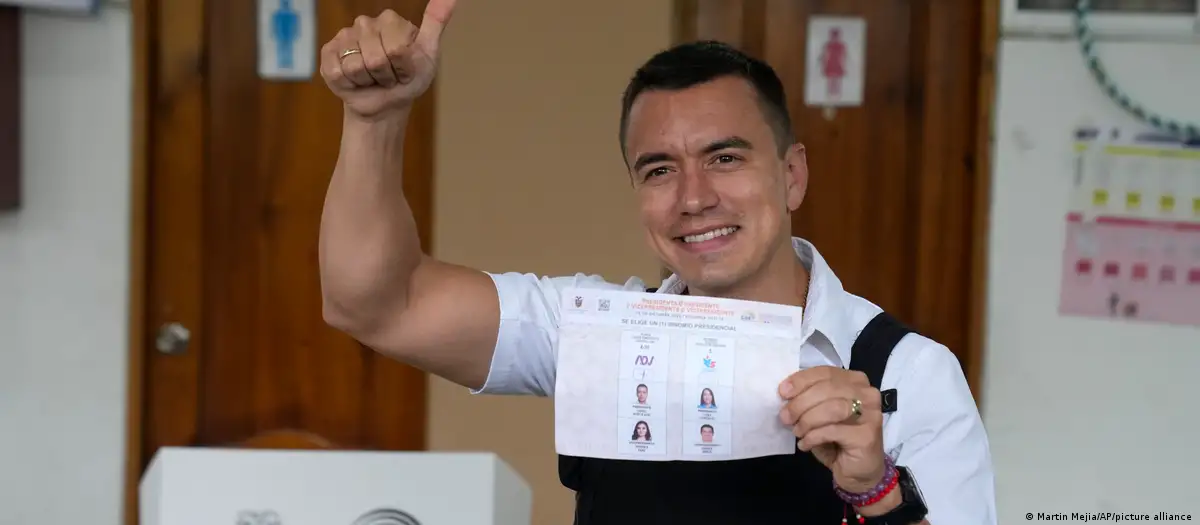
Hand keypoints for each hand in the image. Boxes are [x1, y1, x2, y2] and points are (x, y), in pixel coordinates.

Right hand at [319, 0, 456, 119]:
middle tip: (389, 77)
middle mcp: (365, 23)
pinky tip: (356, 82)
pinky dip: (350, 85)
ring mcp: (345, 37)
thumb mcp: (429, 54)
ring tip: (374, 79)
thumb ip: (436, 22)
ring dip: (369, 82)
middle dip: (386, 76)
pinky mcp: (328, 54)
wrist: (386, 104)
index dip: (403, 68)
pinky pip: (337, 73)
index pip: (397, 50)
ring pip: (355, 67)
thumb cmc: (408, 79)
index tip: (406, 70)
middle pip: (376, 59)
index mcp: (391, 20)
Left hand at [778, 366, 886, 493]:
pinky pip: (832, 431)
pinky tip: (805, 444)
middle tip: (785, 417)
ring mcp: (871, 414)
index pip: (825, 372)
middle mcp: (867, 393)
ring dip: (807, 420)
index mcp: (855, 381)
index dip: (801, 380)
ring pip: (832, 408)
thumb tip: (785, 393)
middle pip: (827, 389)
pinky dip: (813, 437)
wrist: (859, 471)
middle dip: (800, 403)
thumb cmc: (837, 440)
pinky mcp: (867, 435)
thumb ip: (809, 399)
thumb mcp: (820, 414)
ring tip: (797, 432)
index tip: (782, 392)